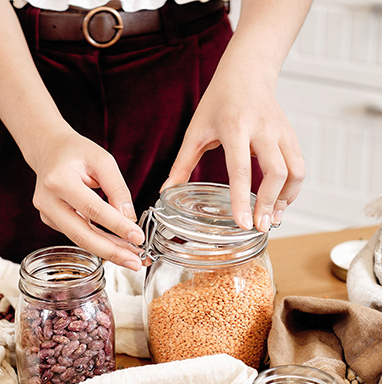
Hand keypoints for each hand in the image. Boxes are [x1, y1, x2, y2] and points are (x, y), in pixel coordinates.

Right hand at [31, 128, 144, 270]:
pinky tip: (119, 247)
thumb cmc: (76, 152)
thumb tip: (130, 219)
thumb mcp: (103, 161)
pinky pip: (79, 235)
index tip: (138, 237)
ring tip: (133, 258)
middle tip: (136, 262)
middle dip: (112, 252)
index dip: (117, 226)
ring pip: (81, 240)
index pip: (94, 209)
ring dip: (109, 251)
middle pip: (82, 235)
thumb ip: (118, 189)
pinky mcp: (51, 221)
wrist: (49, 150)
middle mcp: (48, 201)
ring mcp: (47, 214)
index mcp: (59, 181)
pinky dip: (100, 242)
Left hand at [161, 0, 310, 232]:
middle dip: (270, 204)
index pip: (240, 169)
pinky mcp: (291, 135)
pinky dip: (293, 188)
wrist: (246, 73)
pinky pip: (299, 166)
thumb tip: (166, 191)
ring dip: (286, 199)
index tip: (243, 223)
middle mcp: (263, 129)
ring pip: (295, 171)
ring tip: (273, 218)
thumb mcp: (196, 131)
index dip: (242, 199)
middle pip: (276, 172)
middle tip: (261, 227)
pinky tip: (280, 202)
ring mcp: (282, 131)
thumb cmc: (218, 102)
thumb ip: (182, 163)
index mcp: (235, 128)